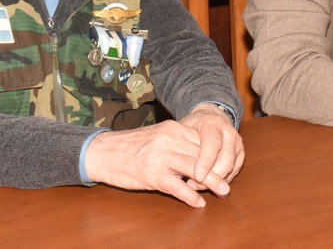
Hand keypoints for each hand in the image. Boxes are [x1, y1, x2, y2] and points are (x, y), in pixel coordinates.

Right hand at [84, 108, 243, 206]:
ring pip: (194, 169)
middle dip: (218, 170)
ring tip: (223, 191)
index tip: (225, 168)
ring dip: (211, 182)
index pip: (203, 142)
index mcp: (173, 129)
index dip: (215, 156)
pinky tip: (198, 202)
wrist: (104, 151)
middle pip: (202, 155)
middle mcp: (170, 139)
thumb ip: (178, 142)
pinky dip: (190, 195)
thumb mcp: (158, 136)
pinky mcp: (152, 174)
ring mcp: (161, 157)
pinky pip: (176, 186)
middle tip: (228, 183)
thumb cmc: (131, 146)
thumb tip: (199, 154)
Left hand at [177, 104, 244, 190]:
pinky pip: (233, 172)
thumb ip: (183, 145)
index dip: (206, 161)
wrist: (211, 118)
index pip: (212, 143)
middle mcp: (228, 133)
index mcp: (213, 123)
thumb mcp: (184, 129)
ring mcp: (237, 143)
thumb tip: (179, 168)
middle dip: (211, 177)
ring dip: (215, 181)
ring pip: (231, 168)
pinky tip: (208, 184)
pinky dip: (221, 180)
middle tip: (193, 185)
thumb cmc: (193, 127)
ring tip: (198, 185)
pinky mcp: (240, 154)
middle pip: (226, 159)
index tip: (197, 176)